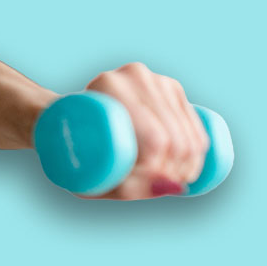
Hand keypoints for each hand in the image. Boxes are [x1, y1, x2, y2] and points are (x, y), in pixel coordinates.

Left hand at [78, 62, 210, 199]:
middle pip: (173, 138)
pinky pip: (197, 127)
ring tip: (168, 178)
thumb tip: (176, 188)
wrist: (69, 116)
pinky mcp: (172, 88)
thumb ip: (126, 189)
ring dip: (187, 167)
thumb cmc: (73, 148)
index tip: (142, 182)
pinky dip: (197, 153)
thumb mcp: (84, 175)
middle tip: (156, 183)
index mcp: (108, 85)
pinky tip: (187, 167)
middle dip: (172, 171)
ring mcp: (156, 80)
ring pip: (189, 135)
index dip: (155, 170)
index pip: (152, 140)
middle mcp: (134, 76)